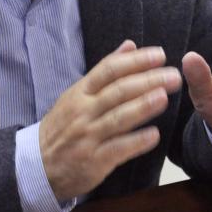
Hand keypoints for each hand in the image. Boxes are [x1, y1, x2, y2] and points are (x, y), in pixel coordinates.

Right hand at [39, 41, 181, 201]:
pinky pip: (118, 149)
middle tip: (173, 76)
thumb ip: (105, 71)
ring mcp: (88, 137)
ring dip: (143, 107)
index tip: (160, 55)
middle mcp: (83, 112)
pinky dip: (136, 142)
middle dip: (147, 81)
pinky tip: (154, 135)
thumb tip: (130, 45)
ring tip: (164, 97)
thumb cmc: (63, 127)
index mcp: (80, 93)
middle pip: (118, 92)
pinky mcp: (94, 161)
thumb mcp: (77, 94)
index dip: (136, 61)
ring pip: (118, 118)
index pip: (109, 70)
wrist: (37, 166)